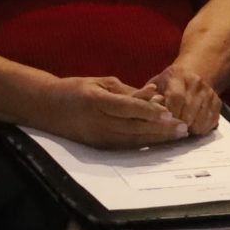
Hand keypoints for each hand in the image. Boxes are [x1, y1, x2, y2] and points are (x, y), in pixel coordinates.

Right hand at [45, 75, 187, 148]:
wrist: (45, 107)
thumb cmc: (75, 89)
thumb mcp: (100, 82)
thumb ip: (126, 90)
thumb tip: (153, 94)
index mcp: (97, 102)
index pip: (128, 108)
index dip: (150, 112)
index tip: (170, 114)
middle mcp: (98, 122)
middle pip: (134, 127)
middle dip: (161, 129)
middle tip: (184, 128)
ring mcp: (98, 137)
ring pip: (133, 140)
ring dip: (157, 139)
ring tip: (178, 136)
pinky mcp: (98, 145)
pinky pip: (125, 146)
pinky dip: (145, 143)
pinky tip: (160, 141)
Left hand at [147, 63, 222, 135]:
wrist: (193, 74)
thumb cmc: (168, 84)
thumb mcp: (155, 84)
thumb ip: (148, 96)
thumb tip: (148, 108)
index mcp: (177, 75)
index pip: (177, 97)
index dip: (171, 113)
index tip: (164, 122)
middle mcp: (196, 82)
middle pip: (190, 110)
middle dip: (179, 124)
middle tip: (171, 130)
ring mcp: (209, 92)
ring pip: (201, 118)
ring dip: (190, 129)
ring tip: (181, 129)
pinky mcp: (218, 102)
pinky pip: (211, 121)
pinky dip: (201, 129)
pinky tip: (192, 127)